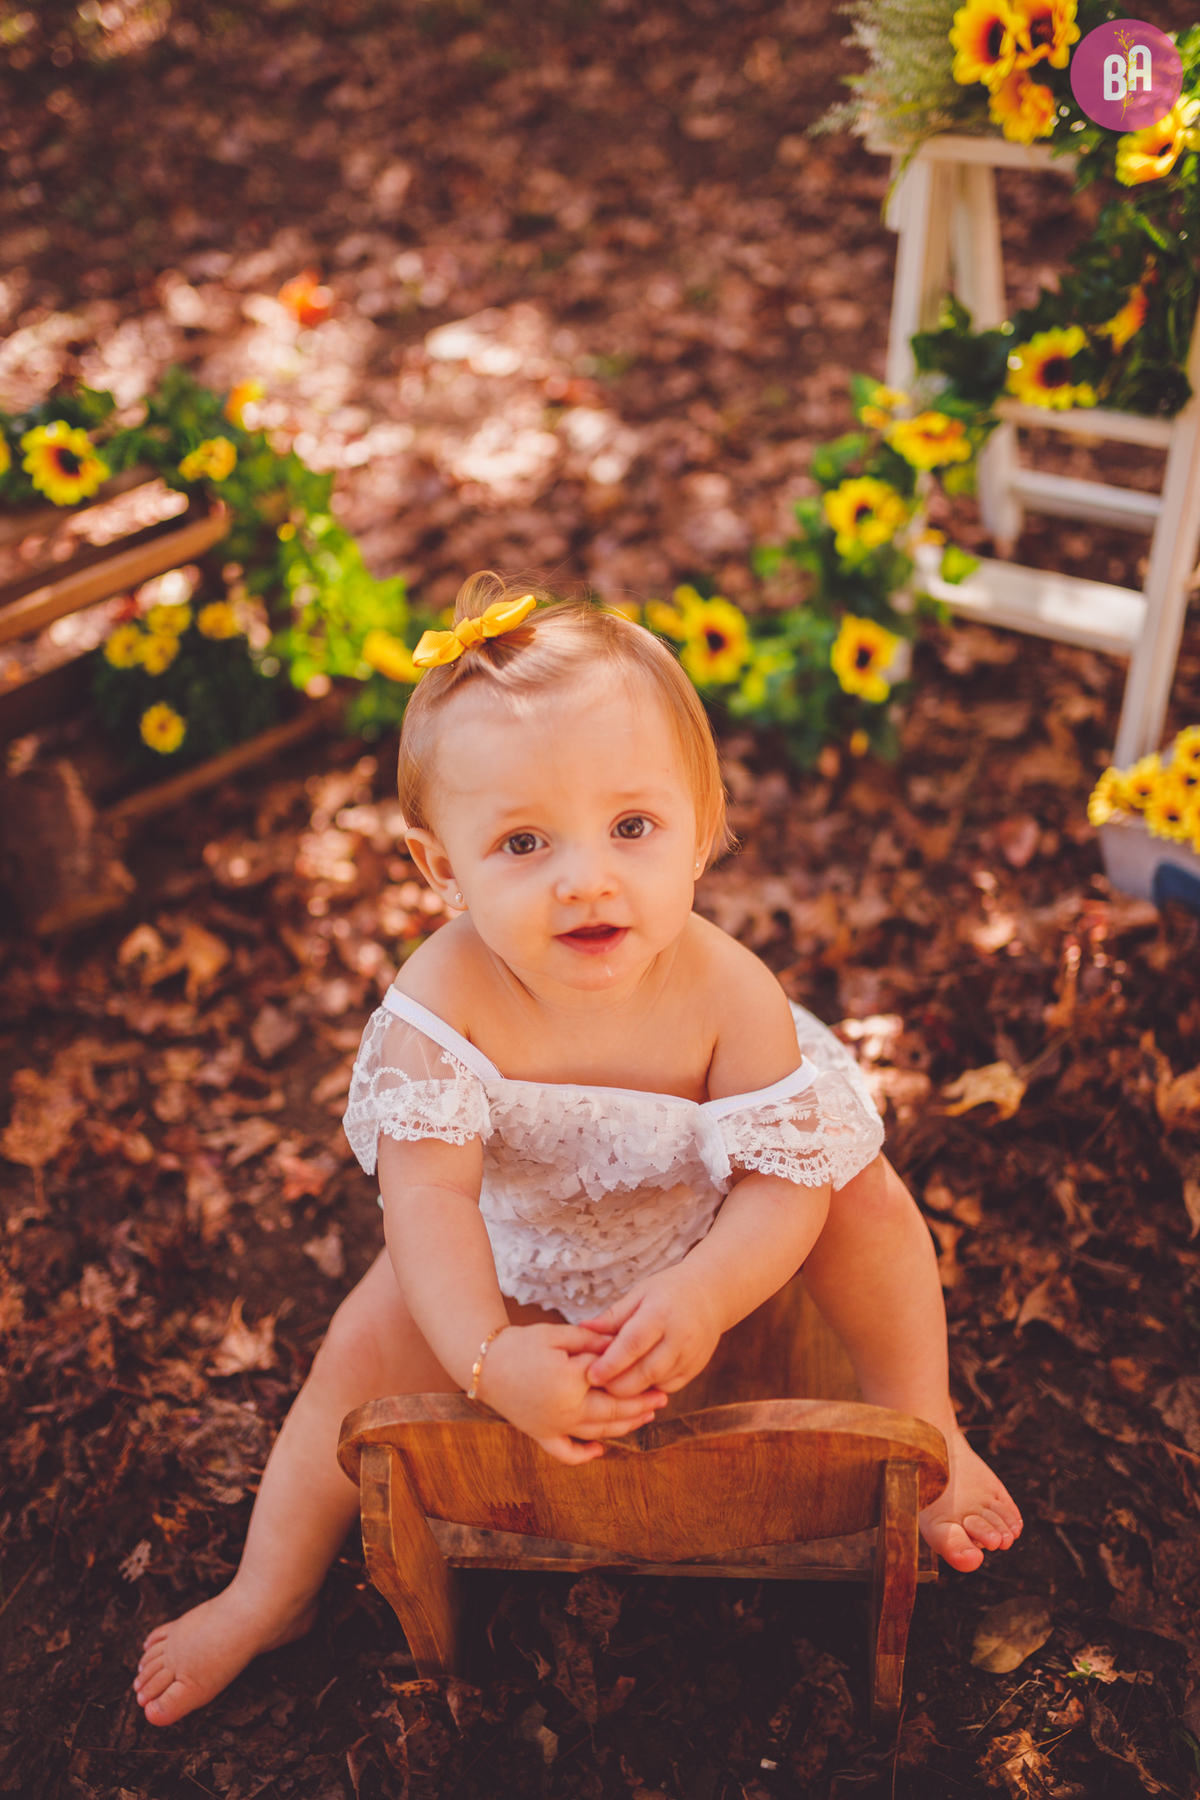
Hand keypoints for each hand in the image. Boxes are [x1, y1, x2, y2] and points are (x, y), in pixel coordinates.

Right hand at [481, 1323, 667, 1465]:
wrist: (485, 1364)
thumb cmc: (522, 1344)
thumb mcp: (558, 1334)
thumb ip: (590, 1340)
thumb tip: (620, 1345)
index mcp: (571, 1383)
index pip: (612, 1382)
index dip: (636, 1378)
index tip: (657, 1373)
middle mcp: (565, 1411)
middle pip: (612, 1413)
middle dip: (640, 1406)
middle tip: (662, 1399)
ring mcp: (553, 1428)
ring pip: (597, 1432)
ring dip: (624, 1427)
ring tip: (645, 1417)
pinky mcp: (541, 1435)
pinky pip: (567, 1452)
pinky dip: (585, 1454)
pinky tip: (601, 1448)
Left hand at [580, 1264, 722, 1399]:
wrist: (710, 1295)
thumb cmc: (668, 1291)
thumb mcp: (639, 1294)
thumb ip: (613, 1316)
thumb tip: (582, 1329)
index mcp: (661, 1313)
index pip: (633, 1344)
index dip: (610, 1364)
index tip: (590, 1375)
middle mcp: (679, 1336)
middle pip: (645, 1372)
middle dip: (617, 1384)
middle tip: (595, 1386)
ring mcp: (691, 1355)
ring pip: (656, 1384)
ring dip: (632, 1390)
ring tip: (610, 1385)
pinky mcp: (696, 1368)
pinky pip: (668, 1387)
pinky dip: (649, 1389)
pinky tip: (634, 1382)